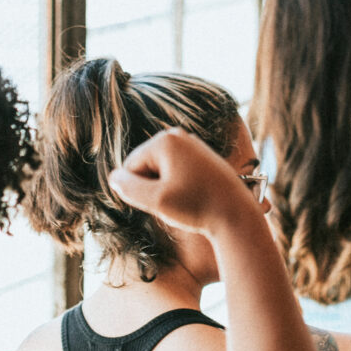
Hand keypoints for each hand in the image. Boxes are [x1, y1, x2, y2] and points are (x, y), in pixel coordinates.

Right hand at [109, 128, 254, 234]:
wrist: (237, 214)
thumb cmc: (198, 207)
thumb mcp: (156, 201)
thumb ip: (128, 188)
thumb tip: (114, 177)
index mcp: (165, 140)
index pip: (130, 167)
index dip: (139, 191)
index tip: (165, 201)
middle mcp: (178, 135)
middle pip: (145, 167)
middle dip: (153, 188)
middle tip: (178, 202)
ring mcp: (192, 144)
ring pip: (161, 172)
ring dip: (166, 189)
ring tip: (188, 200)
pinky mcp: (202, 156)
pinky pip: (176, 172)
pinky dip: (180, 187)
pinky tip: (195, 197)